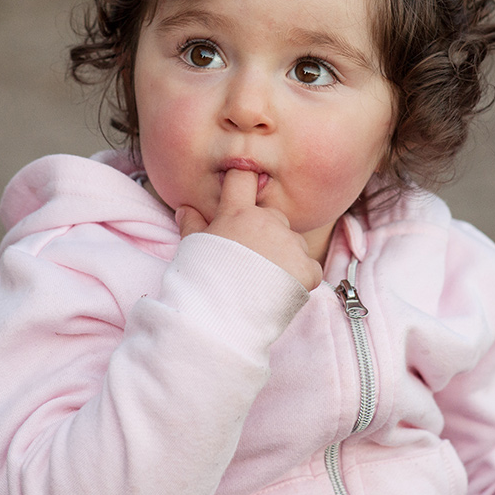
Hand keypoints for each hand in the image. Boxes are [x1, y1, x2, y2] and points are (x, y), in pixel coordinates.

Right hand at [175, 169, 322, 290]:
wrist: (221, 317)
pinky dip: (301, 279)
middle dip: (265, 234)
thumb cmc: (202, 279)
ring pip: (293, 243)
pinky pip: (309, 268)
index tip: (243, 191)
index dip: (243, 182)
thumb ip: (193, 224)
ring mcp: (290, 243)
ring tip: (264, 281)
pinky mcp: (307, 268)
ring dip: (284, 257)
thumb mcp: (193, 247)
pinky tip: (282, 292)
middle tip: (250, 261)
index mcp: (238, 213)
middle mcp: (268, 221)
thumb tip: (184, 209)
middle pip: (273, 217)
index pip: (243, 177)